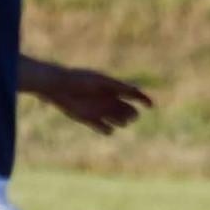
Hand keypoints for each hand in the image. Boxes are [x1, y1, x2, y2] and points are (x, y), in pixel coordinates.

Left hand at [36, 67, 151, 135]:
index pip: (134, 95)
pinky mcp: (90, 119)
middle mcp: (110, 100)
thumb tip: (137, 90)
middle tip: (128, 113)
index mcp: (114, 88)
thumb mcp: (103, 81)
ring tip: (116, 118)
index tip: (150, 105)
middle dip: (131, 113)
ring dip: (121, 121)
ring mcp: (100, 110)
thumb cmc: (82, 80)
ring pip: (119, 120)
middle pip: (128, 110)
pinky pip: (105, 129)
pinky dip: (107, 129)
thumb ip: (119, 86)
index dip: (144, 100)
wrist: (59, 86)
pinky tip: (106, 127)